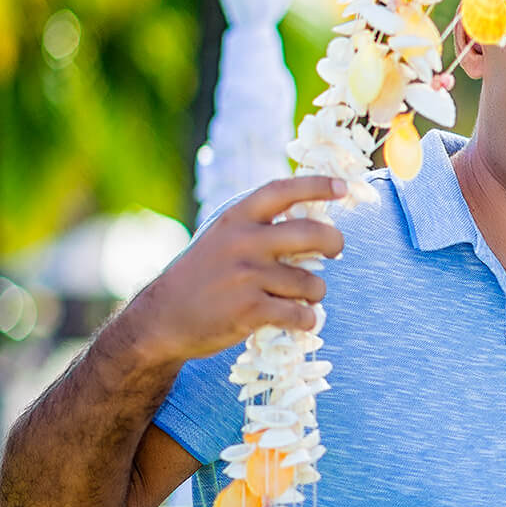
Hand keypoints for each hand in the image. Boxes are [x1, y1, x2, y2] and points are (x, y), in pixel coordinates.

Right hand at [126, 176, 346, 363]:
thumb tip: (313, 225)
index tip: (342, 186)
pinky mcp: (250, 310)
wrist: (162, 318)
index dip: (316, 186)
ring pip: (311, 283)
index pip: (282, 191)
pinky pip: (300, 314)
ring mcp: (247, 277)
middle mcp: (243, 242)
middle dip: (334, 242)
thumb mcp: (222, 238)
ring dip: (314, 294)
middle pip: (311, 234)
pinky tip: (300, 320)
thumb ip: (259, 229)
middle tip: (336, 250)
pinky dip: (307, 320)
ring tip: (300, 298)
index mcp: (236, 218)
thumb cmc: (201, 277)